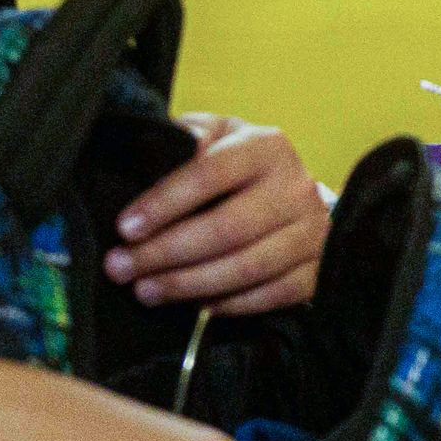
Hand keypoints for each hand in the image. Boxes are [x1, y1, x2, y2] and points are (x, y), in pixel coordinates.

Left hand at [109, 116, 327, 313]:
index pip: (210, 174)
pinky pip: (273, 295)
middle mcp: (295, 187)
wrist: (292, 190)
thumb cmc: (235, 164)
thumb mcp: (212, 136)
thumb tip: (152, 154)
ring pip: (248, 267)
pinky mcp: (318, 268)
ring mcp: (312, 231)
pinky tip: (197, 305)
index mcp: (265, 147)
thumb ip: (183, 139)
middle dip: (166, 253)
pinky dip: (230, 304)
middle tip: (122, 268)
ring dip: (190, 284)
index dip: (164, 203)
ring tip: (146, 290)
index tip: (124, 228)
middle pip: (228, 228)